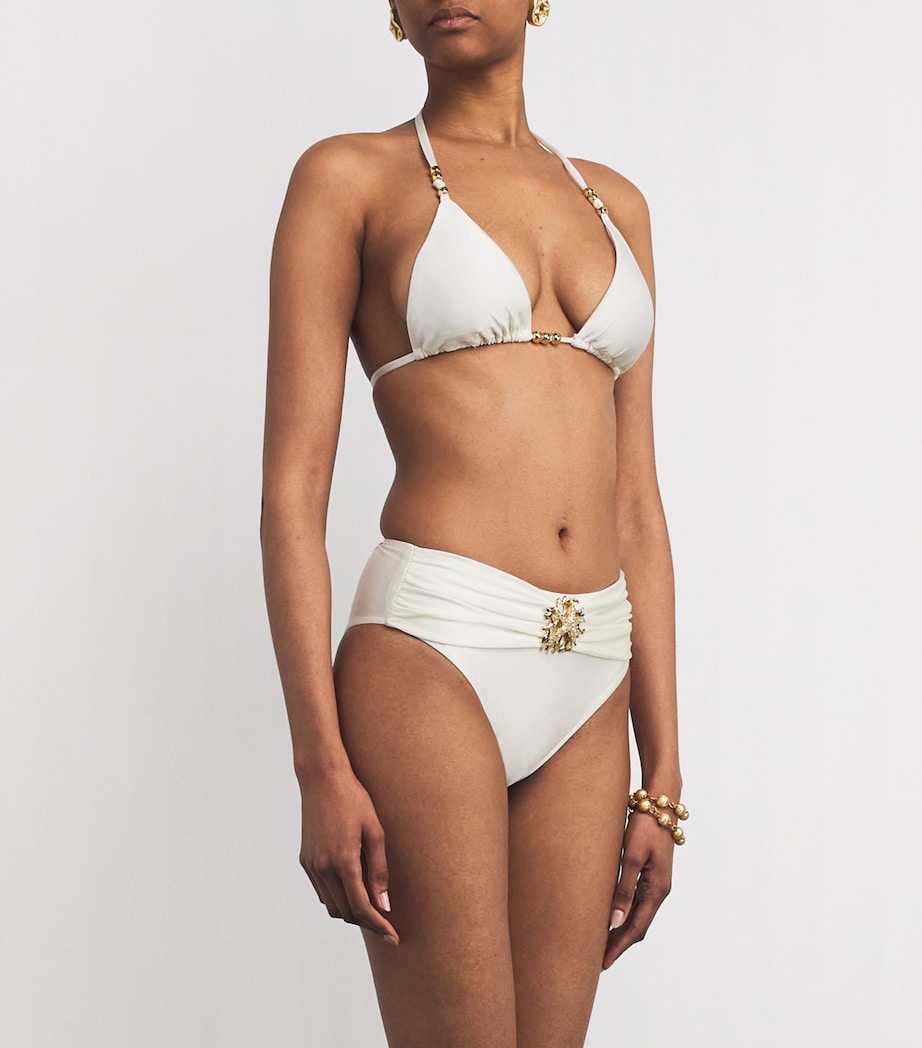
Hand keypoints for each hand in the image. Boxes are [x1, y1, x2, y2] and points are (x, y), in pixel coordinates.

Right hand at [298, 767, 398, 943]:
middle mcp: (323, 868)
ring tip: (372, 907)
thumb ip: (379, 870)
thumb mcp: (375, 831)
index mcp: (343, 861)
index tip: (394, 936)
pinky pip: (322, 891)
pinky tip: (352, 889)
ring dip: (351, 912)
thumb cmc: (354, 799)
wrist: (322, 779)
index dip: (379, 925)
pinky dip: (337, 898)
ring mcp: (311, 865)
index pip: (362, 908)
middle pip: (345, 912)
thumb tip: (384, 904)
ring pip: (331, 906)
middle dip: (367, 922)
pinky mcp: (305, 860)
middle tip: (387, 923)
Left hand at [602, 812, 674, 969]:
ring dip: (621, 930)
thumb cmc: (646, 826)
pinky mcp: (649, 872)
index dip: (619, 946)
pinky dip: (624, 913)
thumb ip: (624, 889)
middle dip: (619, 943)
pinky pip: (636, 900)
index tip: (603, 962)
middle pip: (638, 925)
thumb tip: (615, 922)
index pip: (636, 927)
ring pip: (637, 914)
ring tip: (601, 942)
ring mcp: (655, 882)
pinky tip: (611, 915)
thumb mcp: (632, 857)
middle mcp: (658, 890)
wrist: (660, 803)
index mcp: (657, 890)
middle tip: (598, 959)